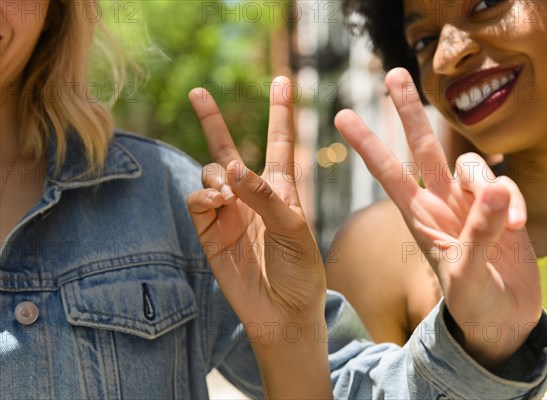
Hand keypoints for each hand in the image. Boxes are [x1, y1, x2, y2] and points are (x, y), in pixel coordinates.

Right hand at [187, 77, 330, 397]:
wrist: (283, 311)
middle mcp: (251, 195)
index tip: (282, 81)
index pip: (279, 142)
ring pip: (209, 174)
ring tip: (227, 193)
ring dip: (215, 175)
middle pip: (228, 148)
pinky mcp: (210, 232)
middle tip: (198, 92)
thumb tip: (232, 167)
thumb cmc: (300, 269)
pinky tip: (217, 204)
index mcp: (281, 188)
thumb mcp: (294, 228)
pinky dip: (203, 197)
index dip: (279, 112)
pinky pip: (197, 202)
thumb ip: (265, 196)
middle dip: (212, 119)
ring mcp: (229, 212)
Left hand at [335, 68, 541, 370]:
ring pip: (471, 165)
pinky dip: (513, 201)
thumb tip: (492, 193)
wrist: (501, 320)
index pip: (388, 172)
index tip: (341, 116)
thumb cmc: (471, 304)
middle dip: (410, 112)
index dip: (367, 144)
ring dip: (488, 185)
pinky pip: (505, 184)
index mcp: (418, 217)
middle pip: (423, 147)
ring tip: (506, 224)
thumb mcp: (464, 276)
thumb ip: (479, 235)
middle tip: (394, 75)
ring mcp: (470, 203)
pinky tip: (517, 226)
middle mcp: (441, 202)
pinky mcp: (500, 206)